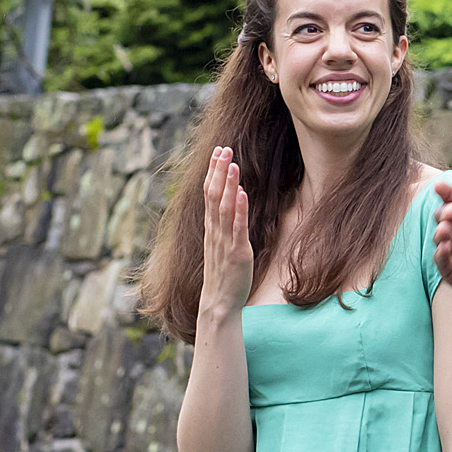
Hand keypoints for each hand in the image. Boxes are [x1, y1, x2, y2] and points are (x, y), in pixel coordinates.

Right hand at [198, 147, 253, 319]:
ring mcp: (224, 241)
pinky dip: (238, 210)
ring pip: (223, 207)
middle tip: (224, 148)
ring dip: (229, 184)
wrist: (219, 303)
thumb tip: (232, 202)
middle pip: (213, 195)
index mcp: (211, 228)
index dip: (214, 172)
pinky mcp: (237, 253)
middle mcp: (215, 231)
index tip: (219, 151)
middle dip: (219, 171)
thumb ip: (225, 225)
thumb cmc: (224, 275)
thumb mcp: (222, 245)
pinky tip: (242, 193)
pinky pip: (237, 228)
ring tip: (233, 164)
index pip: (209, 193)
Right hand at [432, 181, 451, 306]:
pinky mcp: (451, 268)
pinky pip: (440, 259)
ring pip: (439, 235)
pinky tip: (446, 247)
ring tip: (446, 229)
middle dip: (443, 211)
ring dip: (440, 231)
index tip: (439, 186)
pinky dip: (440, 253)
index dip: (447, 191)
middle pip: (444, 214)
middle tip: (451, 212)